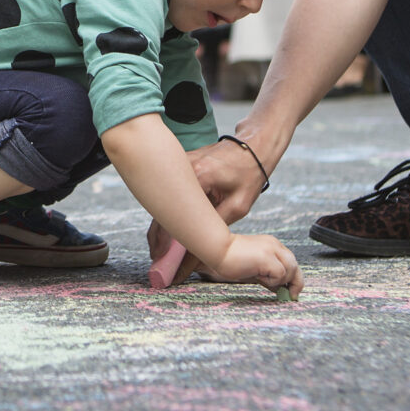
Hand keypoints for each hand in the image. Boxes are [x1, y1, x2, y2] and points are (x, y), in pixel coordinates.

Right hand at [147, 140, 266, 285]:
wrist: (251, 147)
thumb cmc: (249, 174)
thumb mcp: (238, 205)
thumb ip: (216, 228)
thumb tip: (202, 252)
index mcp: (198, 176)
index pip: (176, 215)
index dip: (169, 243)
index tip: (166, 264)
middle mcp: (183, 167)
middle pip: (163, 209)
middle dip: (159, 238)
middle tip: (158, 261)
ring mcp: (179, 165)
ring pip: (164, 202)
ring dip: (163, 226)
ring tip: (161, 252)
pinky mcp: (180, 167)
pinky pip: (171, 194)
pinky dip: (169, 213)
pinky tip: (168, 232)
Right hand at [208, 234, 303, 297]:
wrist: (216, 249)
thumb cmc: (230, 260)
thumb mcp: (254, 270)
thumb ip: (268, 276)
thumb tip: (280, 290)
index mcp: (272, 245)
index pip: (291, 262)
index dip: (294, 278)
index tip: (292, 292)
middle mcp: (274, 245)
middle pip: (295, 265)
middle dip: (296, 283)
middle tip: (291, 296)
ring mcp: (271, 249)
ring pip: (291, 269)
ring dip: (280, 280)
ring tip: (263, 280)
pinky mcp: (267, 257)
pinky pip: (280, 273)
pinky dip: (272, 281)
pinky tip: (258, 277)